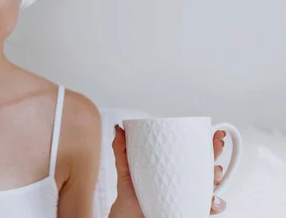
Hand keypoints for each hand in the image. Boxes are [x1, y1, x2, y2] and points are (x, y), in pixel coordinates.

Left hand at [110, 125, 227, 216]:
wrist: (128, 214)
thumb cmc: (130, 191)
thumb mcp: (125, 167)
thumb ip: (121, 149)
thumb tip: (119, 129)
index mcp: (174, 166)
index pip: (194, 151)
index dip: (207, 142)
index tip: (213, 132)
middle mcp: (185, 180)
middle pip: (208, 165)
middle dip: (217, 153)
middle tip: (217, 145)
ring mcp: (189, 194)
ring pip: (213, 185)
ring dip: (218, 177)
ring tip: (214, 172)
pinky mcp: (189, 209)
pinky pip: (208, 208)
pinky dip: (214, 204)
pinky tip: (211, 200)